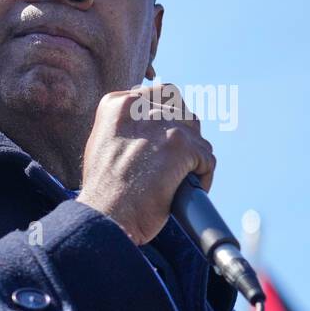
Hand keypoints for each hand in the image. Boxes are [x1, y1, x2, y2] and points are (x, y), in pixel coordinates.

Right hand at [75, 83, 214, 246]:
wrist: (106, 215)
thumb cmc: (103, 191)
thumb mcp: (102, 144)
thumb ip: (125, 126)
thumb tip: (151, 129)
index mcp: (117, 104)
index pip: (160, 95)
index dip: (167, 118)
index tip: (164, 140)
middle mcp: (140, 107)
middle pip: (182, 111)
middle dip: (182, 134)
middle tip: (173, 160)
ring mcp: (164, 125)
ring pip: (196, 134)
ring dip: (192, 155)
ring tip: (176, 177)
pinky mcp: (183, 146)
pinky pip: (207, 159)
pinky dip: (202, 177)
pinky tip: (183, 190)